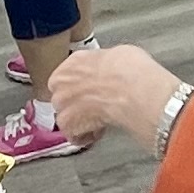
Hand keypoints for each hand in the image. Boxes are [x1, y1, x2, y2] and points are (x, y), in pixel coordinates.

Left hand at [51, 41, 183, 149]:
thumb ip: (102, 66)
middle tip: (97, 106)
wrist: (131, 90)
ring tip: (99, 122)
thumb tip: (108, 71)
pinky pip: (73, 135)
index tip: (92, 90)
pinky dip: (85, 136)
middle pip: (63, 96)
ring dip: (79, 121)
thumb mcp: (116, 55)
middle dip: (77, 103)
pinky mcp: (68, 125)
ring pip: (65, 116)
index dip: (81, 85)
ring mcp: (62, 104)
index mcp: (74, 62)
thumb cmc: (129, 70)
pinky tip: (99, 132)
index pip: (68, 76)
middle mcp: (62, 82)